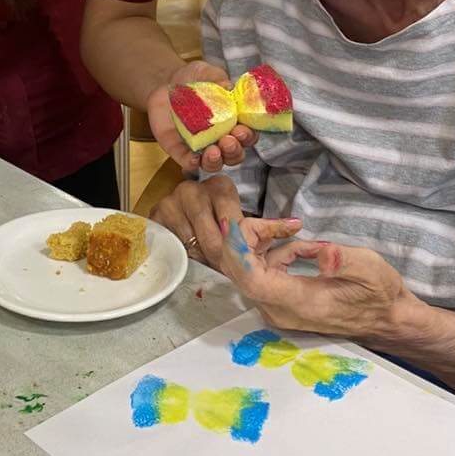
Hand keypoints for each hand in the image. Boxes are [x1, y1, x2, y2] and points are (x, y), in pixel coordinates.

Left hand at [146, 60, 256, 173]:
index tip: (242, 129)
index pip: (247, 136)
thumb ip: (217, 78)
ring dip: (216, 161)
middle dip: (234, 150)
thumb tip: (227, 86)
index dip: (248, 136)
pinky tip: (195, 159)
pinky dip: (192, 163)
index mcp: (233, 122)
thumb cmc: (193, 79)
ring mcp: (200, 146)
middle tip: (228, 140)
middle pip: (233, 154)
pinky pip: (188, 163)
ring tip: (213, 151)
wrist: (165, 82)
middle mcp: (220, 138)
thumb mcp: (207, 72)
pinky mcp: (180, 150)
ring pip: (213, 163)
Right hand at [152, 176, 299, 270]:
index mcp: (221, 187)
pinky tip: (192, 252)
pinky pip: (174, 243)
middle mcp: (194, 189)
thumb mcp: (245, 224)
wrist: (182, 212)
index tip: (240, 259)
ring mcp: (173, 200)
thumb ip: (269, 228)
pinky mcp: (157, 214)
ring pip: (192, 243)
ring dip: (203, 257)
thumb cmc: (221, 220)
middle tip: (227, 268)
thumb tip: (298, 226)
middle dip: (221, 257)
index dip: (237, 247)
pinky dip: (184, 252)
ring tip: (211, 261)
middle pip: (211, 237)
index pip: (232, 222)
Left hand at [219, 218, 410, 340]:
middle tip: (282, 223)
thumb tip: (321, 254)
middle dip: (249, 239)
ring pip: (249, 270)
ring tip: (296, 230)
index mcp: (298, 302)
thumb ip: (344, 260)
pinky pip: (261, 274)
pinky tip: (302, 248)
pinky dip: (273, 254)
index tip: (241, 224)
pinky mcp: (279, 304)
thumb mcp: (371, 269)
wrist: (386, 320)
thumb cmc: (380, 294)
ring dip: (264, 244)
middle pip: (241, 272)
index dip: (238, 250)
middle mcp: (280, 310)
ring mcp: (277, 310)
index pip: (251, 279)